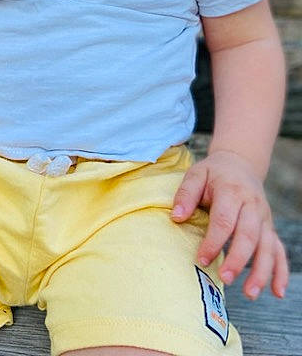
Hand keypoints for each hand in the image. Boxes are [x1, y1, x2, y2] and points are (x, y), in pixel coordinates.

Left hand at [171, 149, 288, 299]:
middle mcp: (252, 205)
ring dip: (261, 271)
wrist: (240, 163)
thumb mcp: (196, 174)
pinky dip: (281, 272)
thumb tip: (176, 217)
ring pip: (267, 246)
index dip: (214, 241)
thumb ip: (186, 194)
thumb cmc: (214, 173)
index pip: (224, 220)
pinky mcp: (270, 228)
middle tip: (225, 278)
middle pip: (249, 235)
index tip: (202, 259)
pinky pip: (279, 251)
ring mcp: (265, 218)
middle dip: (238, 259)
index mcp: (232, 191)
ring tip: (249, 293)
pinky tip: (277, 292)